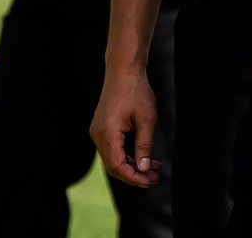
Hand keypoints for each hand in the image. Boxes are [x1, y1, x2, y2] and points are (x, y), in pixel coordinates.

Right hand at [91, 69, 162, 187]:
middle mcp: (98, 134)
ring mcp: (98, 131)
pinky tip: (142, 157)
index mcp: (107, 133)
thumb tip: (143, 169)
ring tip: (153, 168)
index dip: (133, 177)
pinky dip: (126, 155)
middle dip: (134, 175)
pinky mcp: (101, 128)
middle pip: (113, 165)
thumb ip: (144, 145)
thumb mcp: (146, 119)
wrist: (123, 70)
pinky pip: (112, 148)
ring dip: (131, 166)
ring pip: (112, 158)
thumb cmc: (136, 91)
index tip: (149, 181)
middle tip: (154, 178)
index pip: (117, 166)